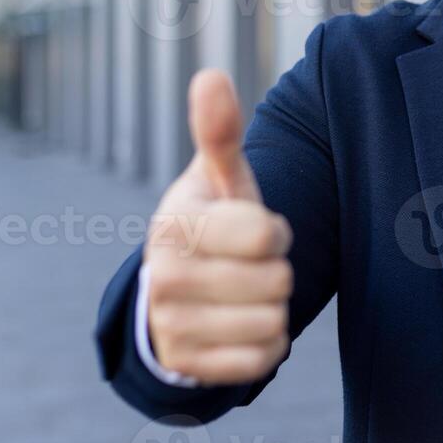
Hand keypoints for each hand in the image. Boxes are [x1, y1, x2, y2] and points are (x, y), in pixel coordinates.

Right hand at [144, 69, 293, 384]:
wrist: (177, 293)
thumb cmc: (214, 225)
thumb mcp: (220, 180)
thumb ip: (220, 132)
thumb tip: (210, 76)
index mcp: (175, 225)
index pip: (268, 236)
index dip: (275, 231)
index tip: (254, 230)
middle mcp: (164, 277)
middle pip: (277, 282)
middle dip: (275, 271)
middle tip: (247, 266)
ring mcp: (172, 326)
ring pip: (273, 322)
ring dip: (273, 309)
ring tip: (243, 294)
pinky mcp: (190, 366)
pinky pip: (262, 361)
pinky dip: (265, 346)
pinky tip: (241, 327)